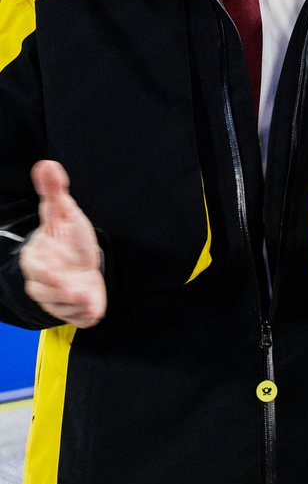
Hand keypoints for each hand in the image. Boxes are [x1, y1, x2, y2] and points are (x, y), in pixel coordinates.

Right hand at [20, 160, 106, 327]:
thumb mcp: (64, 212)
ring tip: (91, 294)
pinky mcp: (70, 311)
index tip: (65, 276)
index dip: (51, 275)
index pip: (38, 269)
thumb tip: (46, 164)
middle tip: (84, 292)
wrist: (81, 259)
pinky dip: (88, 315)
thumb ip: (55, 191)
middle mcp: (41, 281)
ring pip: (63, 309)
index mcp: (37, 257)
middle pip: (47, 293)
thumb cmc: (69, 237)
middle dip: (66, 294)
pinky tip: (94, 303)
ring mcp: (54, 299)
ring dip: (79, 304)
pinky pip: (78, 320)